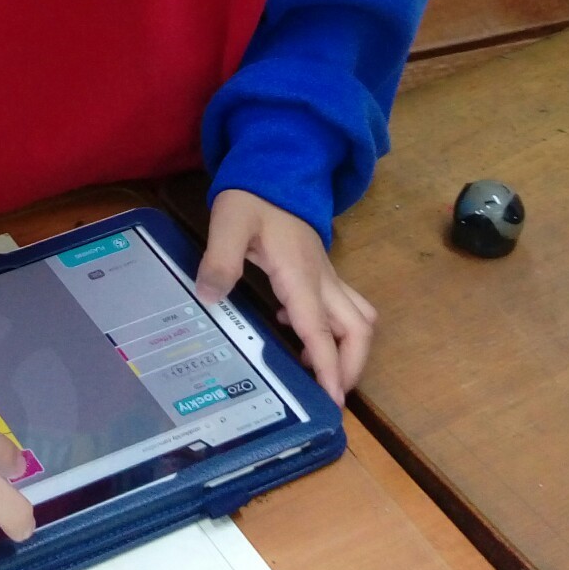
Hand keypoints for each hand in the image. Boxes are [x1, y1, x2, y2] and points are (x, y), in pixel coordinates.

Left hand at [197, 189, 376, 405]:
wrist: (275, 167)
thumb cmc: (253, 197)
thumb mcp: (228, 223)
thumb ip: (220, 261)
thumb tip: (209, 299)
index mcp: (301, 275)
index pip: (321, 331)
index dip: (329, 368)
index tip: (334, 402)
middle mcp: (322, 279)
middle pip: (359, 329)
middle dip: (352, 365)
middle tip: (331, 393)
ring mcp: (325, 274)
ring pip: (358, 318)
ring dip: (348, 348)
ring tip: (318, 370)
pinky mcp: (320, 271)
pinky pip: (340, 307)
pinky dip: (330, 328)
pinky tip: (293, 327)